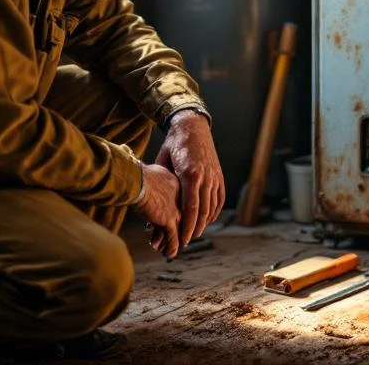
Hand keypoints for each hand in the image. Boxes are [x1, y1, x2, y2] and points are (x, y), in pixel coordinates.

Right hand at [134, 163, 181, 257]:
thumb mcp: (151, 171)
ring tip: (169, 251)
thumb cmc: (137, 173)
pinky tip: (168, 254)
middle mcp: (181, 198)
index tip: (176, 223)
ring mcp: (177, 209)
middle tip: (178, 241)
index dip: (178, 215)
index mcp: (178, 184)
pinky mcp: (169, 220)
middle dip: (180, 231)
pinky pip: (173, 238)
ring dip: (174, 242)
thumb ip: (154, 175)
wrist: (135, 179)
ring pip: (180, 230)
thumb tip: (145, 171)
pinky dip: (171, 247)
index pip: (182, 203)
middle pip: (183, 218)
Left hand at [155, 111, 224, 247]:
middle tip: (186, 241)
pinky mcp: (219, 175)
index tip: (182, 240)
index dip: (187, 227)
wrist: (192, 126)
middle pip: (203, 212)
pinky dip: (214, 211)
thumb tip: (149, 197)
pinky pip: (219, 199)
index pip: (191, 208)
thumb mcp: (163, 162)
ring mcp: (215, 176)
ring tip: (194, 233)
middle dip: (195, 229)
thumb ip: (161, 183)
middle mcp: (205, 177)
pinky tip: (206, 219)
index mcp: (190, 174)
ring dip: (204, 223)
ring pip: (212, 207)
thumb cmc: (173, 145)